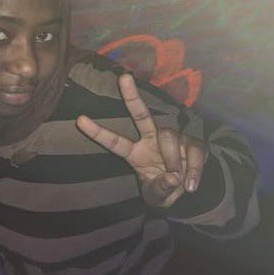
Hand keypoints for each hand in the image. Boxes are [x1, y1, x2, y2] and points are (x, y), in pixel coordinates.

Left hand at [76, 73, 206, 207]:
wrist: (188, 193)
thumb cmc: (164, 190)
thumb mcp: (158, 197)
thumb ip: (161, 190)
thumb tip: (172, 177)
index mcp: (135, 153)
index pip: (115, 141)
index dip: (98, 132)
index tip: (80, 119)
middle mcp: (152, 140)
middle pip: (141, 115)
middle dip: (132, 96)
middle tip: (123, 77)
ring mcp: (173, 139)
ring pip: (168, 136)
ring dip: (173, 160)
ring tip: (176, 180)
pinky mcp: (192, 143)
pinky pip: (193, 150)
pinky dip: (193, 169)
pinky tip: (190, 185)